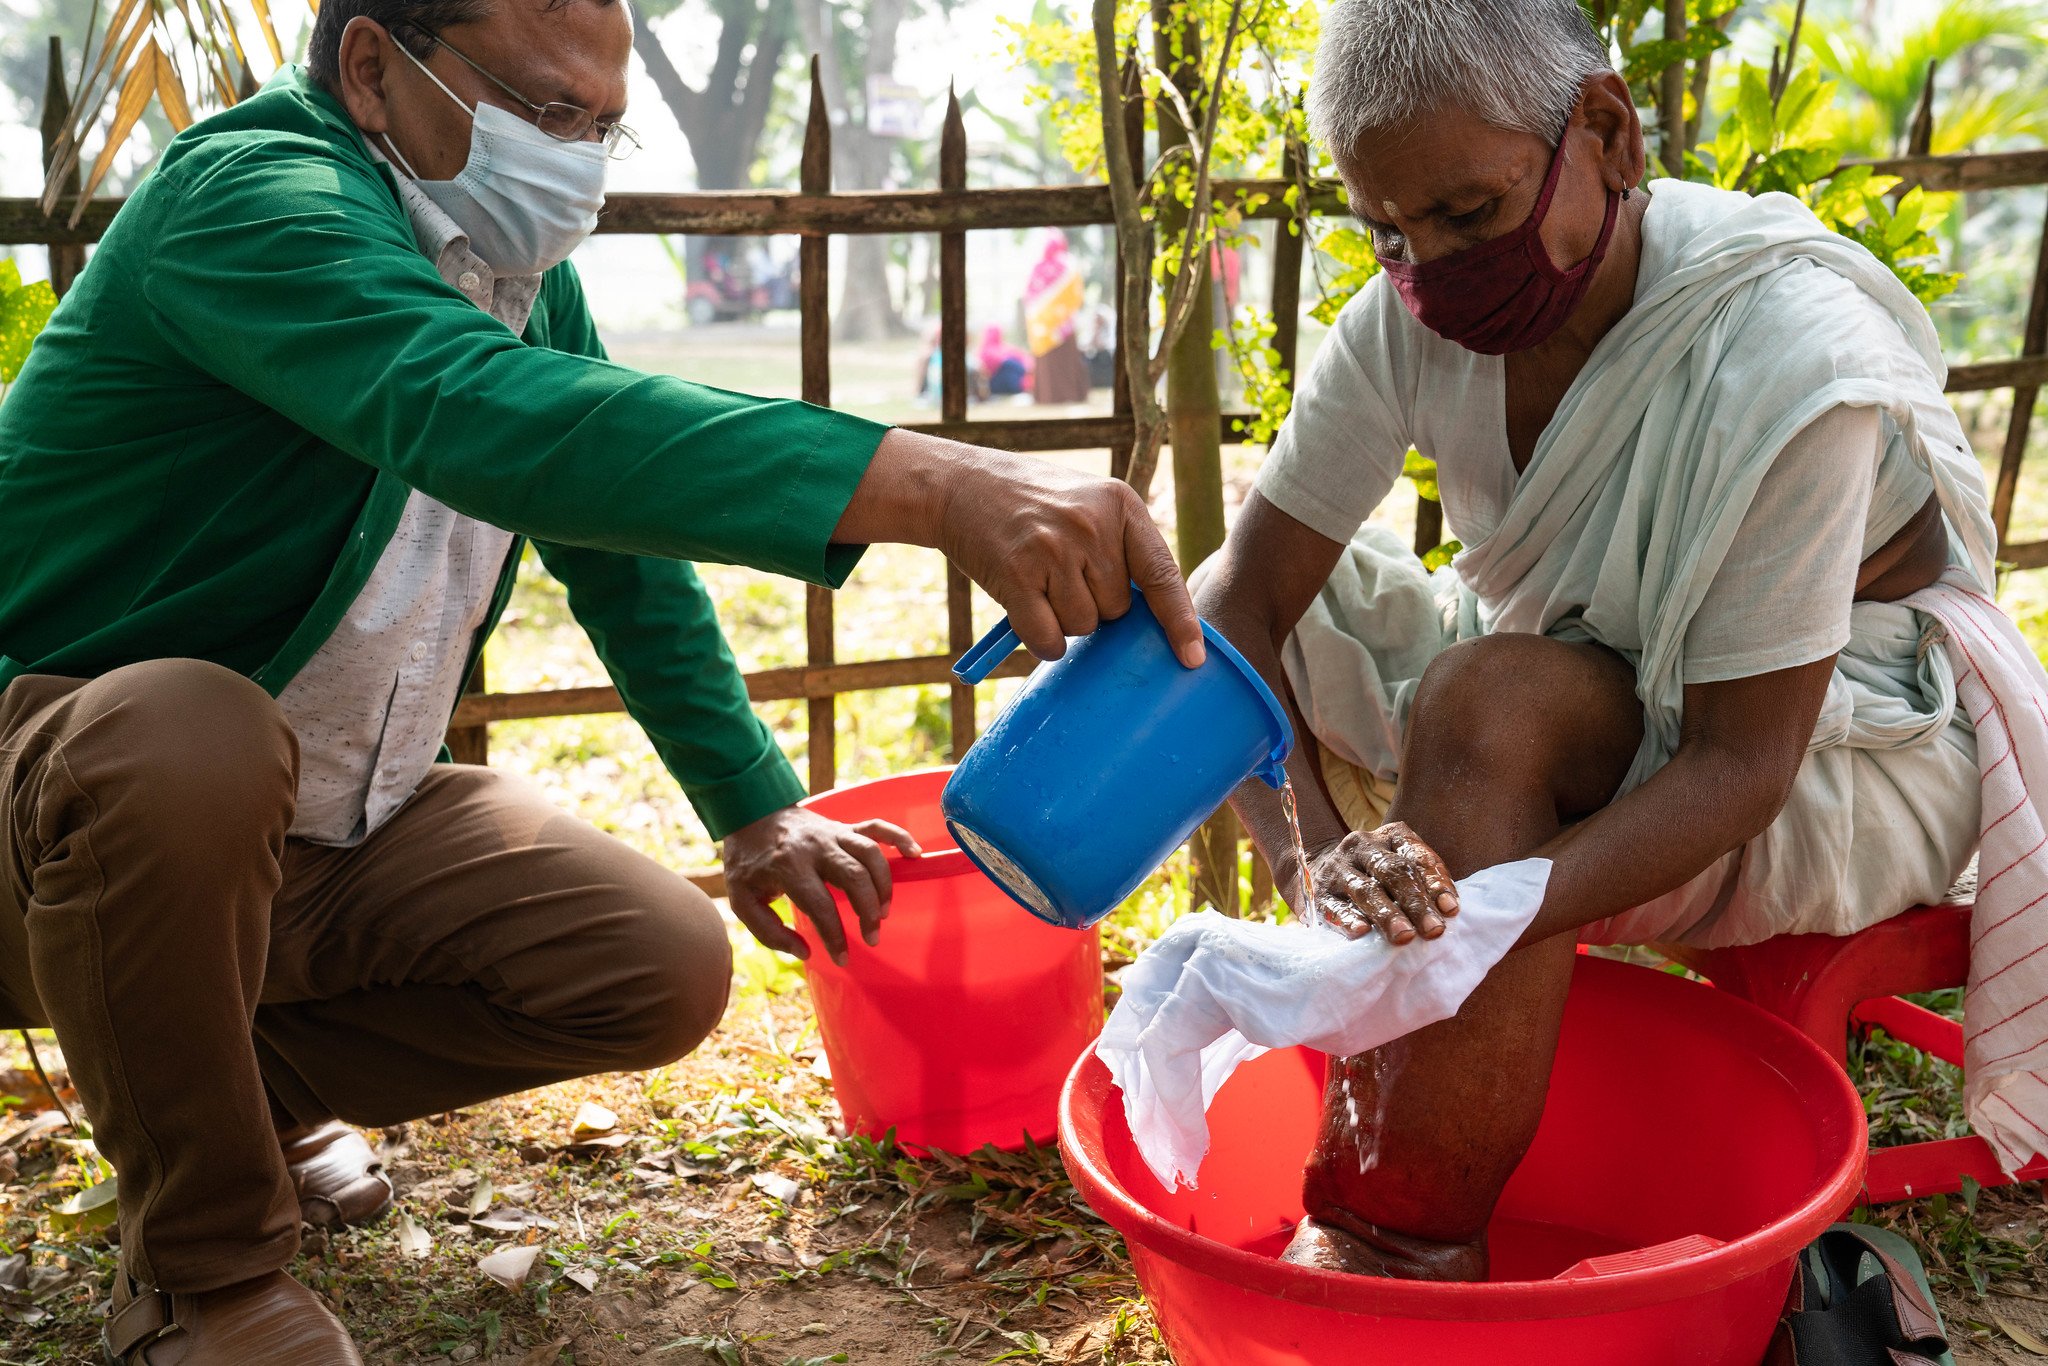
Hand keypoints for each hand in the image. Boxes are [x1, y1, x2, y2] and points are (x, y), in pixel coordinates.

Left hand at [722, 806, 921, 964]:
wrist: (750, 812)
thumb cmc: (748, 861)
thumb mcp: (742, 900)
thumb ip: (769, 932)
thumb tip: (805, 952)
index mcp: (789, 867)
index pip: (821, 906)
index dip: (835, 937)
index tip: (842, 959)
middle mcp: (815, 847)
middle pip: (854, 878)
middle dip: (868, 912)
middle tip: (872, 937)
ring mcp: (832, 833)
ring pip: (870, 854)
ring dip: (883, 885)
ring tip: (883, 912)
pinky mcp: (843, 825)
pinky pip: (877, 826)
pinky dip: (899, 837)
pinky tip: (915, 854)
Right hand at [833, 430, 1205, 667]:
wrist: (959, 484)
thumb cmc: (1030, 503)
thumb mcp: (1087, 503)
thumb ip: (1120, 547)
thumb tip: (1149, 619)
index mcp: (1120, 504)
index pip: (1162, 574)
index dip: (1179, 621)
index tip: (1192, 658)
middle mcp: (1091, 525)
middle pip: (1118, 610)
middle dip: (1094, 606)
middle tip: (1061, 574)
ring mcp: (1054, 549)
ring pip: (1084, 626)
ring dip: (1063, 620)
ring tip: (1039, 581)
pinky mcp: (1018, 575)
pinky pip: (1048, 638)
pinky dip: (1041, 641)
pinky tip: (1026, 612)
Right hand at [1294, 823, 1458, 944]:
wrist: (1318, 868)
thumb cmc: (1376, 876)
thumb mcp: (1401, 868)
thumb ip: (1424, 883)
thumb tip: (1448, 912)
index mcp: (1390, 837)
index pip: (1416, 856)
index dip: (1435, 883)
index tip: (1451, 910)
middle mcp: (1362, 846)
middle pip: (1393, 872)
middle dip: (1416, 903)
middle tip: (1433, 930)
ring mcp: (1338, 868)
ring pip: (1365, 889)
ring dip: (1387, 914)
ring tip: (1405, 936)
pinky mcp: (1317, 892)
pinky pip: (1334, 905)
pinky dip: (1348, 918)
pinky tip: (1362, 932)